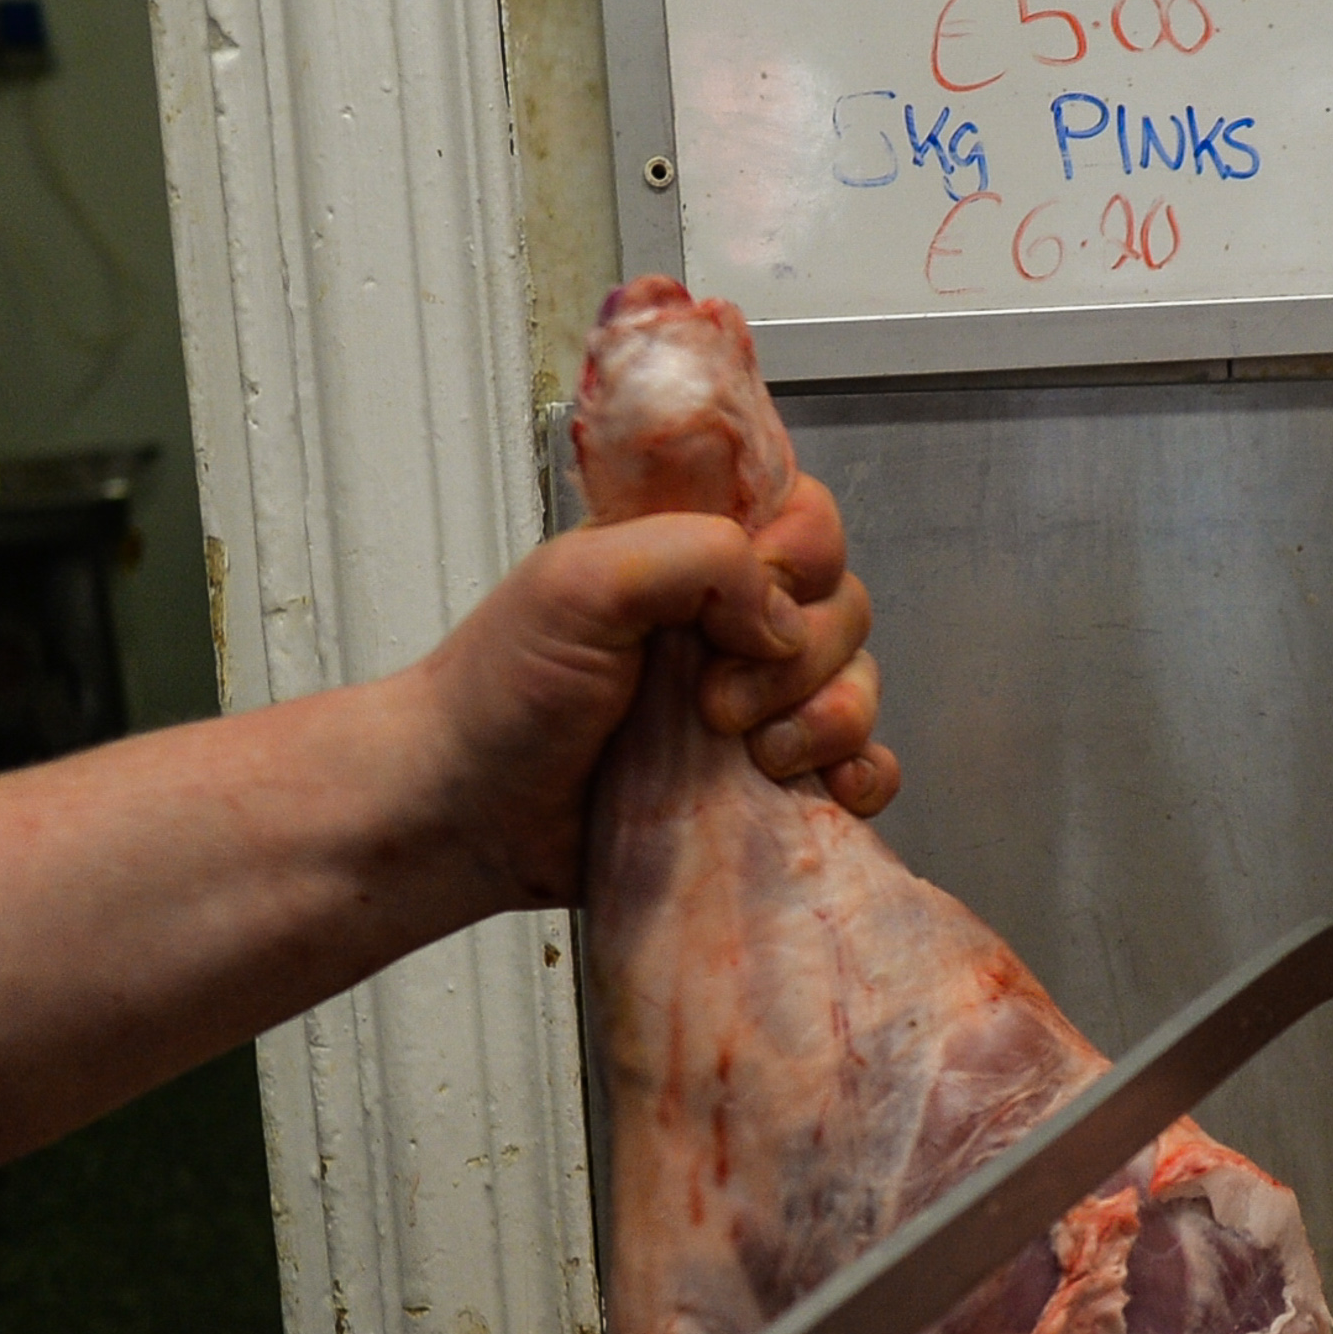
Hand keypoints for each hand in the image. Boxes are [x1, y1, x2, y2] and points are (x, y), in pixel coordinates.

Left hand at [411, 469, 898, 915]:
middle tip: (714, 702)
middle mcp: (732, 622)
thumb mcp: (579, 582)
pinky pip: (860, 765)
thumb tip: (781, 617)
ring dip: (832, 719)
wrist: (468, 814)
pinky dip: (864, 774)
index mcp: (692, 556)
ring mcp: (755, 705)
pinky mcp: (765, 781)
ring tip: (757, 756)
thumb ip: (694, 557)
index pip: (805, 519)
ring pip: (859, 684)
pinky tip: (833, 791)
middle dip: (802, 658)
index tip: (747, 602)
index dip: (798, 559)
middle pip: (842, 607)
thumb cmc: (500, 694)